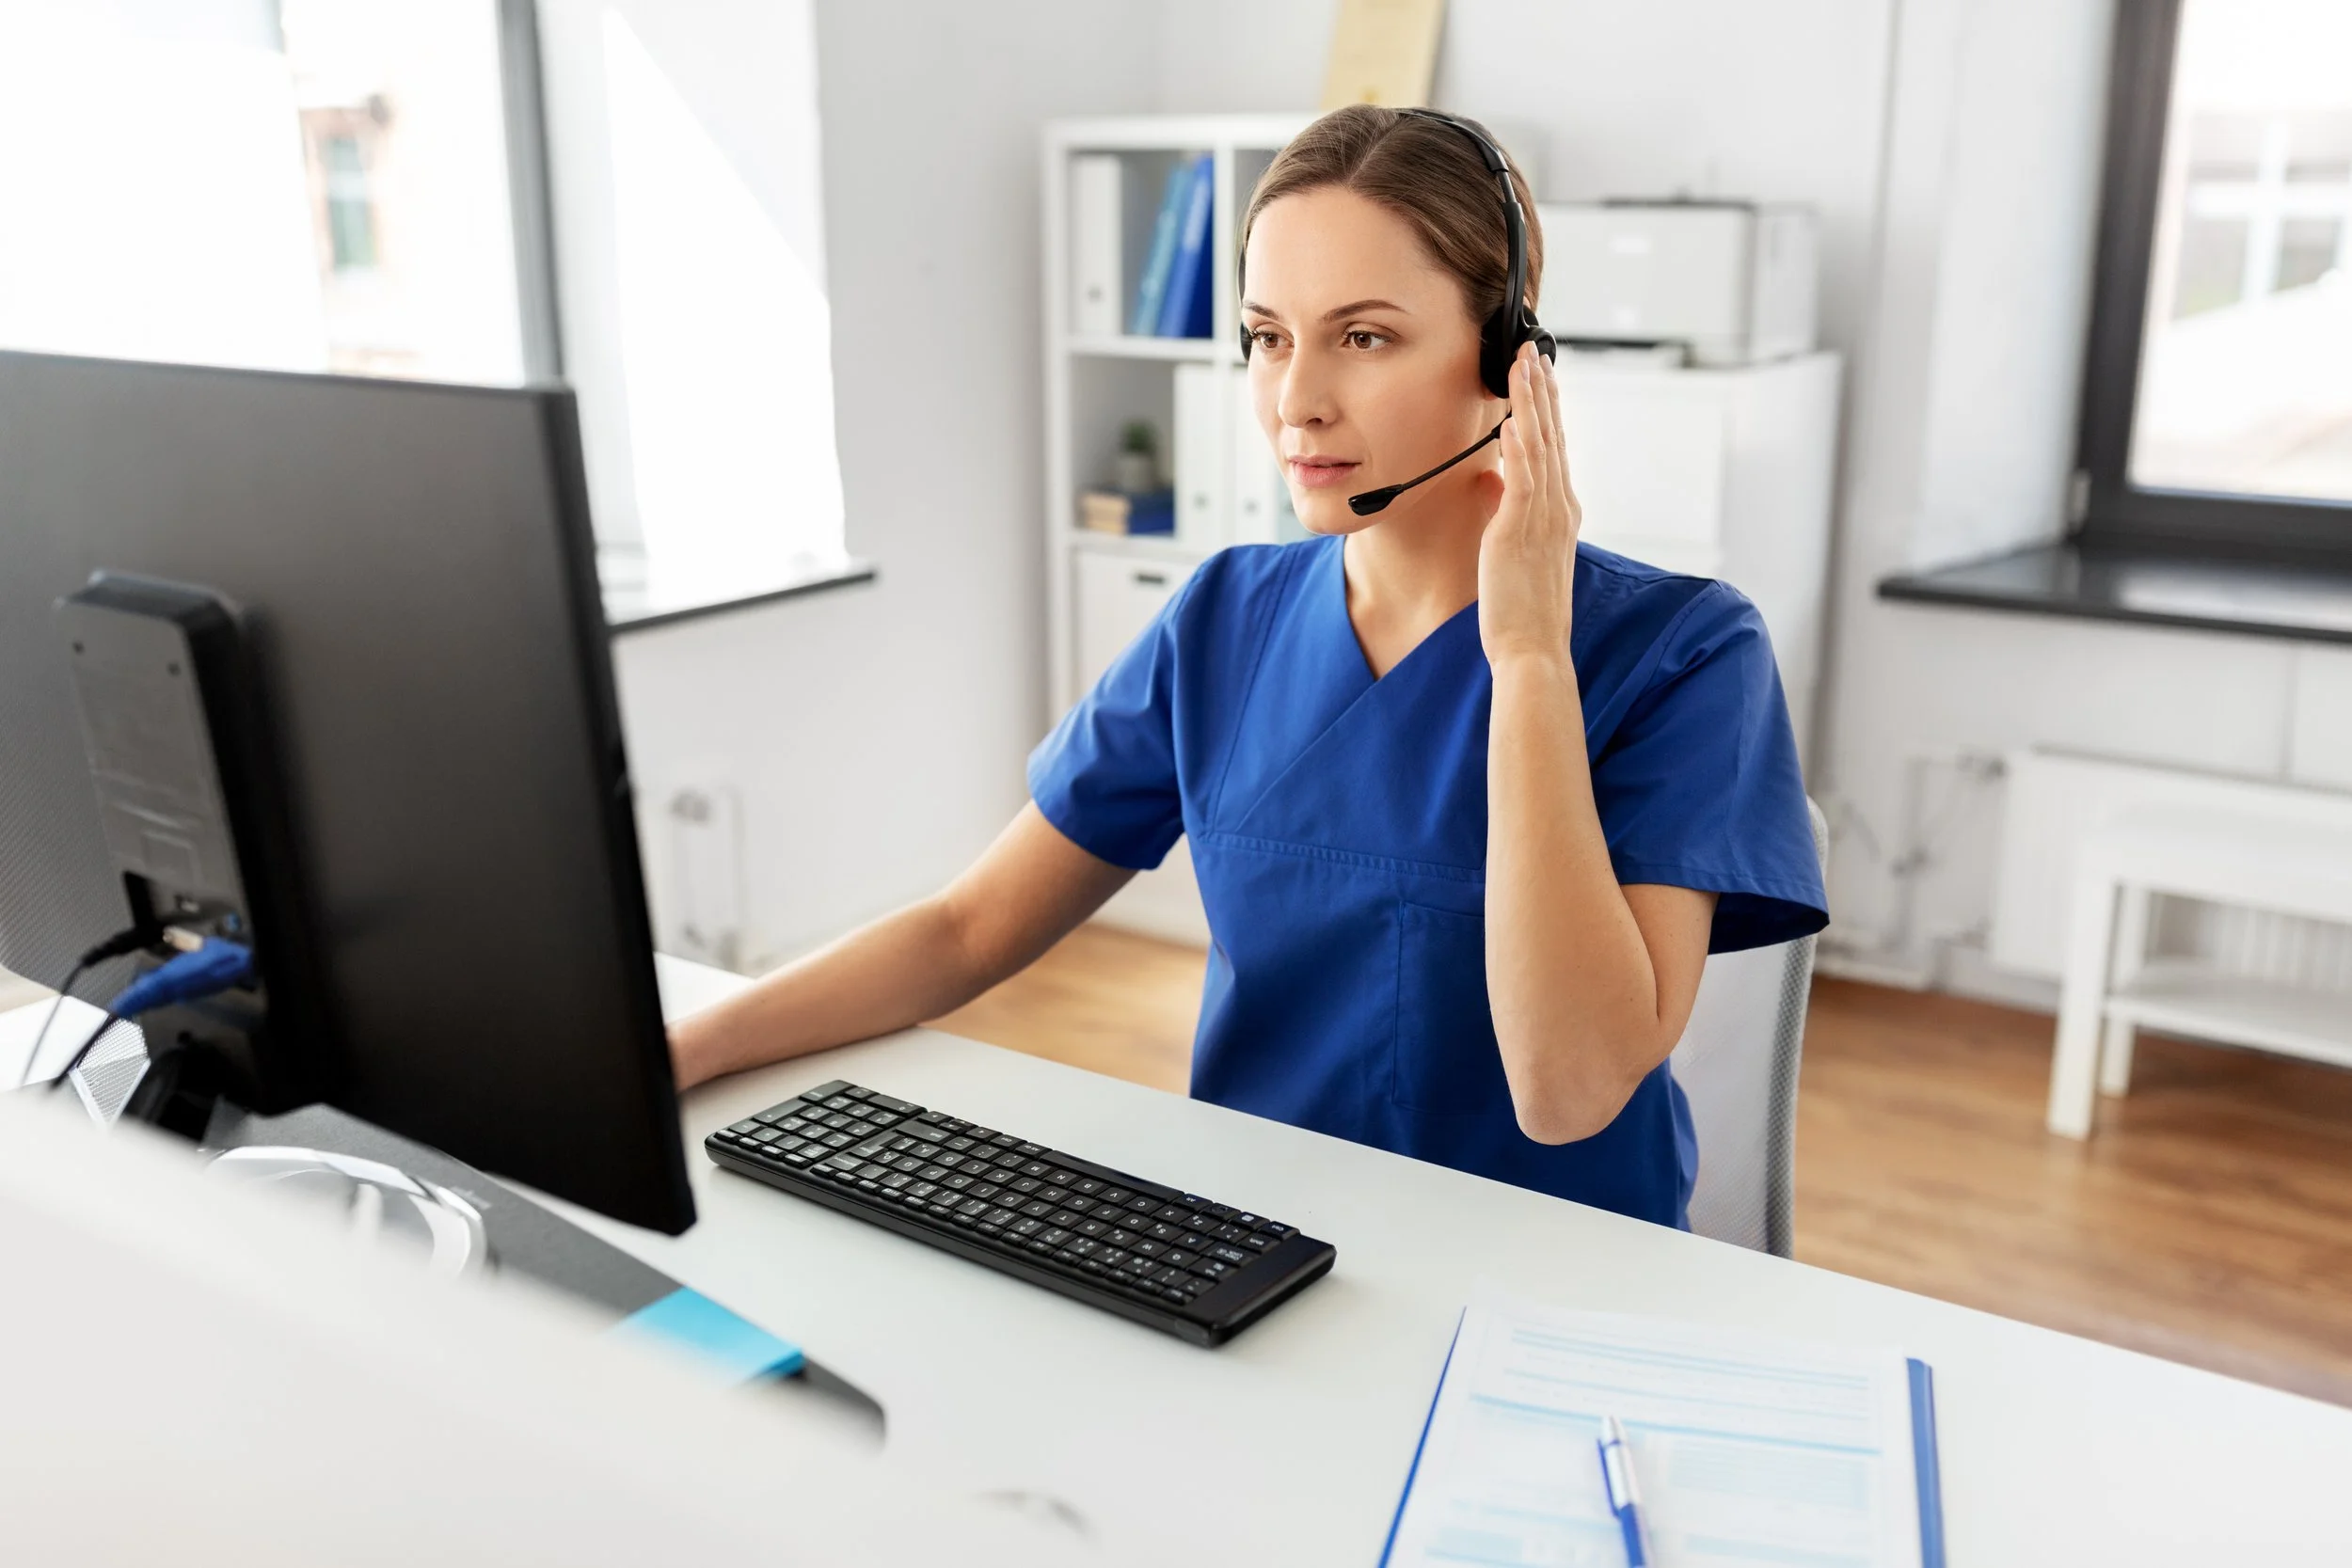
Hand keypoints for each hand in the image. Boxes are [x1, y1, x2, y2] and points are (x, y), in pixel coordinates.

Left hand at [1476, 340, 1580, 667]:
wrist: (1533, 649)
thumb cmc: (1523, 610)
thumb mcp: (1515, 552)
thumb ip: (1507, 511)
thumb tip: (1491, 480)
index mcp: (1559, 513)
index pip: (1554, 448)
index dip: (1547, 408)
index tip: (1539, 375)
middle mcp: (1559, 509)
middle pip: (1553, 436)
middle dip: (1542, 391)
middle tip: (1533, 351)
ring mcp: (1544, 519)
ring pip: (1540, 446)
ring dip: (1531, 403)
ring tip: (1522, 364)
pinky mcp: (1521, 532)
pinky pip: (1524, 479)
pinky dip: (1519, 446)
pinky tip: (1510, 418)